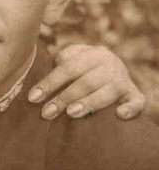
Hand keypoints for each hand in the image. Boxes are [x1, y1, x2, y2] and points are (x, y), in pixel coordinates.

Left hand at [28, 44, 145, 120]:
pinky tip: (119, 115)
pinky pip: (137, 102)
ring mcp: (123, 80)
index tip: (33, 98)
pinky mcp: (134, 95)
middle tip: (46, 113)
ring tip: (71, 113)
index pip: (68, 68)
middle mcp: (110, 64)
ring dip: (89, 102)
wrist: (115, 71)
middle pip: (85, 81)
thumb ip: (60, 64)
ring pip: (107, 92)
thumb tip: (44, 80)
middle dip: (64, 98)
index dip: (49, 83)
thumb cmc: (84, 70)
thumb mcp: (73, 60)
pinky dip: (130, 108)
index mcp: (93, 54)